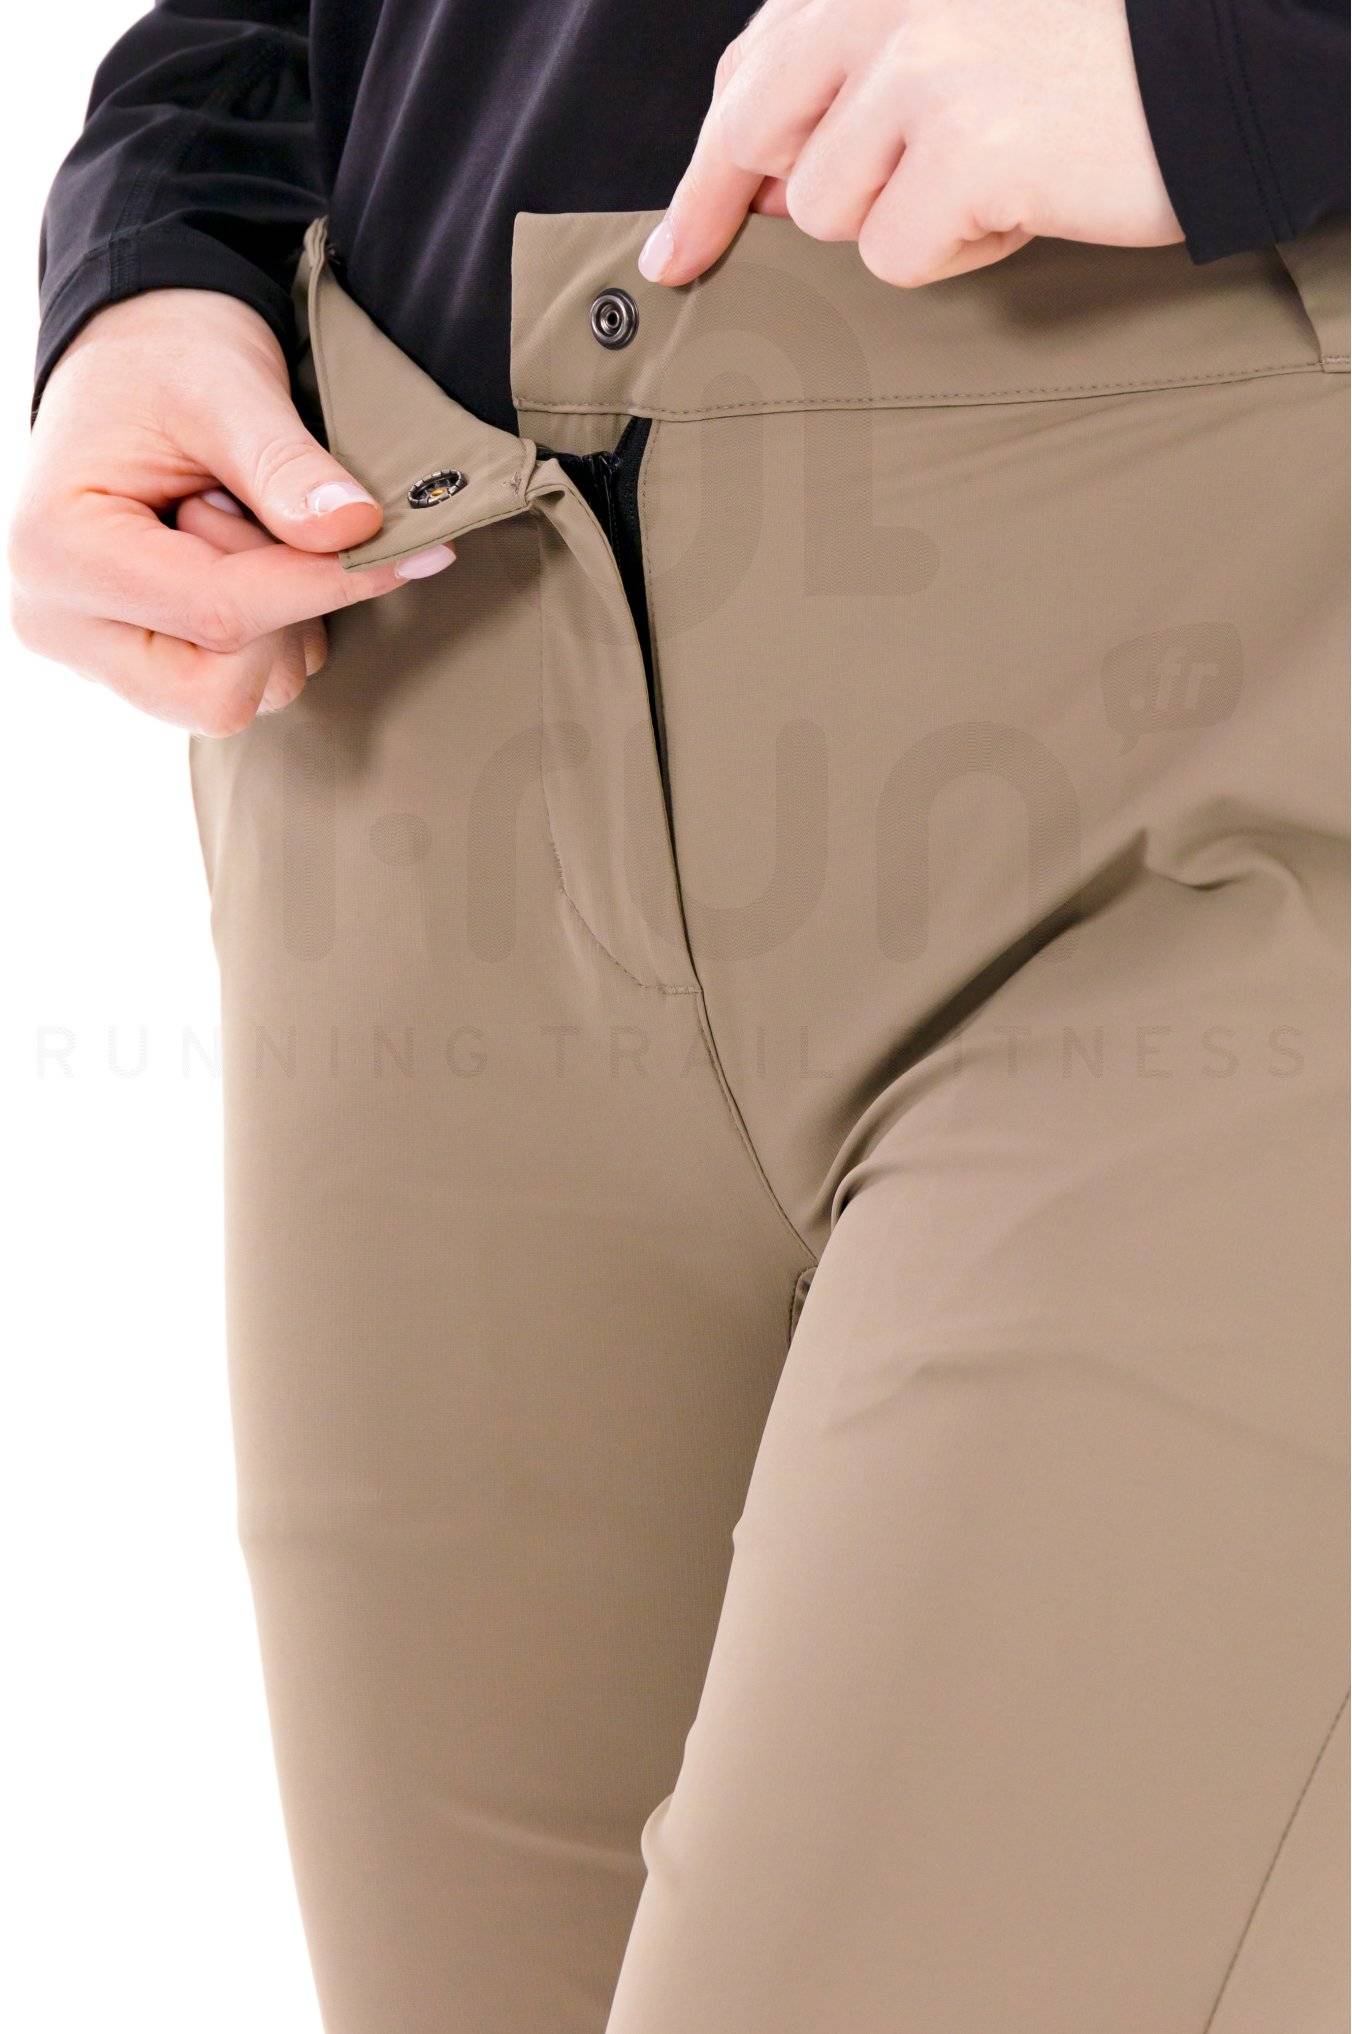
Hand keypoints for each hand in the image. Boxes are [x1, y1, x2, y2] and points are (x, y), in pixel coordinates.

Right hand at [9, 289, 454, 732]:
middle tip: (265, 520)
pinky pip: (240, 689)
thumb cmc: (162, 360)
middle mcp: (62, 622)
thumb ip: (283, 463)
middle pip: (218, 694)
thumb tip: (355, 529)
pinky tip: (246, 558)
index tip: (408, 555)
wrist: (133, 358)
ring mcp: (98, 654)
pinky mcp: (141, 664)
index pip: (219, 613)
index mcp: (58, 552)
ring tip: (243, 523)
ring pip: (240, 700)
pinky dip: (273, 635)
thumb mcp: (223, 387)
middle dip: (281, 619)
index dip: (325, 586)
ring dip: (281, 624)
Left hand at [638, 0, 1181, 289]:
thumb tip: (757, 188)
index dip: (708, 165)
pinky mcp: (966, 148)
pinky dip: (954, 254)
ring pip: (827, 208)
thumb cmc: (1085, 63)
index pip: (753, 69)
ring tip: (982, 177)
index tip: (675, 240)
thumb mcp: (957, 34)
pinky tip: (1016, 205)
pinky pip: (897, 254)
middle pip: (752, 137)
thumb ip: (854, 81)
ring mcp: (925, 70)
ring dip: (894, 219)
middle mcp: (886, 1)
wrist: (1218, 67)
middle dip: (732, 207)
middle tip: (688, 264)